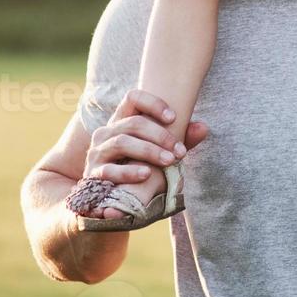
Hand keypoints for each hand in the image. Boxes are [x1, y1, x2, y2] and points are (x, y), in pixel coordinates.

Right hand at [83, 89, 210, 184]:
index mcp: (121, 121)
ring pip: (122, 142)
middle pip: (132, 122)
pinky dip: (129, 171)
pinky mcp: (93, 174)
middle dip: (160, 135)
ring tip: (169, 161)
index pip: (133, 98)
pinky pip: (109, 169)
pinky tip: (146, 174)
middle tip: (180, 151)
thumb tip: (203, 127)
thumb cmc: (139, 167)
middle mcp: (106, 132)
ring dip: (149, 151)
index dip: (153, 103)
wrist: (113, 199)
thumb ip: (180, 139)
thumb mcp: (160, 152)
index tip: (173, 117)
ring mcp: (97, 153)